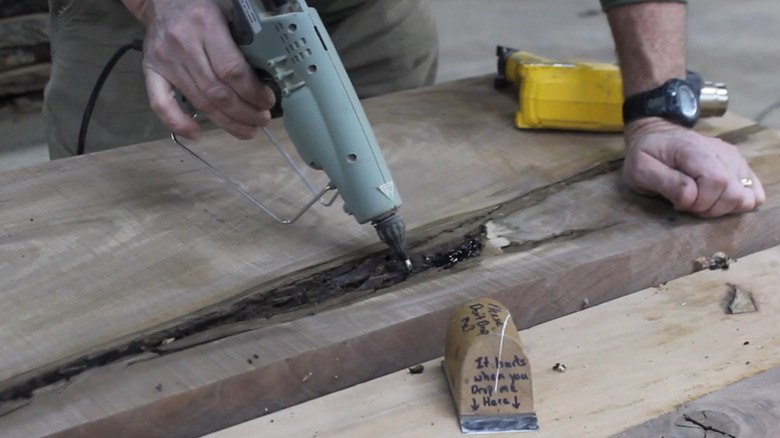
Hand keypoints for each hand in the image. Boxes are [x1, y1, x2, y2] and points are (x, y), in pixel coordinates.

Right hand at [127, 0, 274, 138]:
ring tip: (247, 130)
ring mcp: (165, 60)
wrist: (161, 0)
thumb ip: (247, 35)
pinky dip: (178, 123)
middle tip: (262, 119)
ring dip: (227, 122)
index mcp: (205, 24)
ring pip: (199, 102)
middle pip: (218, 92)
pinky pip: (160, 104)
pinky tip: (197, 133)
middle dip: (245, 113)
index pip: (232, 70)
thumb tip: (271, 69)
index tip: (268, 101)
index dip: (253, 93)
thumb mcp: (228, 10)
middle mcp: (183, 44)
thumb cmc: (201, 5)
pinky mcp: (151, 71)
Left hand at [622, 118, 764, 216]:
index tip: (679, 203)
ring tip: (702, 201)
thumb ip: (666, 183)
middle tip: (688, 204)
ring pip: (747, 196)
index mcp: (695, 149)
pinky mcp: (739, 166)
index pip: (716, 181)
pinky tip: (716, 200)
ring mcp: (734, 158)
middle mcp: (721, 152)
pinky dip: (738, 203)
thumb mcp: (641, 169)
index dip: (700, 201)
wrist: (656, 136)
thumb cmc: (645, 155)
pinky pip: (754, 192)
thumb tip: (690, 197)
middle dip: (710, 208)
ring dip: (724, 208)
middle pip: (734, 192)